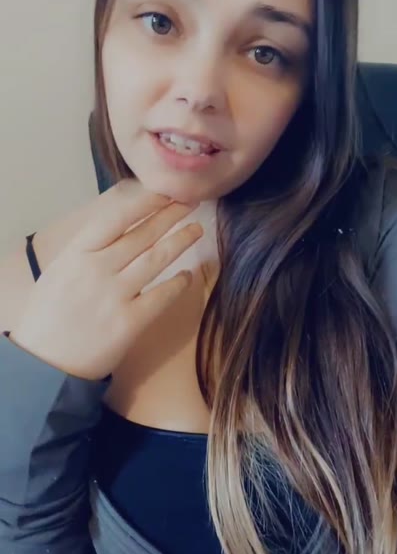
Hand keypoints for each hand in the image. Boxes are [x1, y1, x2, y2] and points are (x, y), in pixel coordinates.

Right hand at [10, 179, 202, 380]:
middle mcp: (97, 269)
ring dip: (180, 242)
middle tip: (191, 201)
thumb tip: (122, 227)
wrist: (43, 363)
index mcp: (77, 254)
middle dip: (170, 214)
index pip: (117, 217)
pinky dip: (178, 284)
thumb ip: (88, 250)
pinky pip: (161, 297)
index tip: (165, 190)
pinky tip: (188, 275)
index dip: (145, 202)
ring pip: (156, 259)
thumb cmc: (49, 316)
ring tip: (196, 230)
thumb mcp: (60, 271)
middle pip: (142, 234)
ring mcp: (115, 296)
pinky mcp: (129, 323)